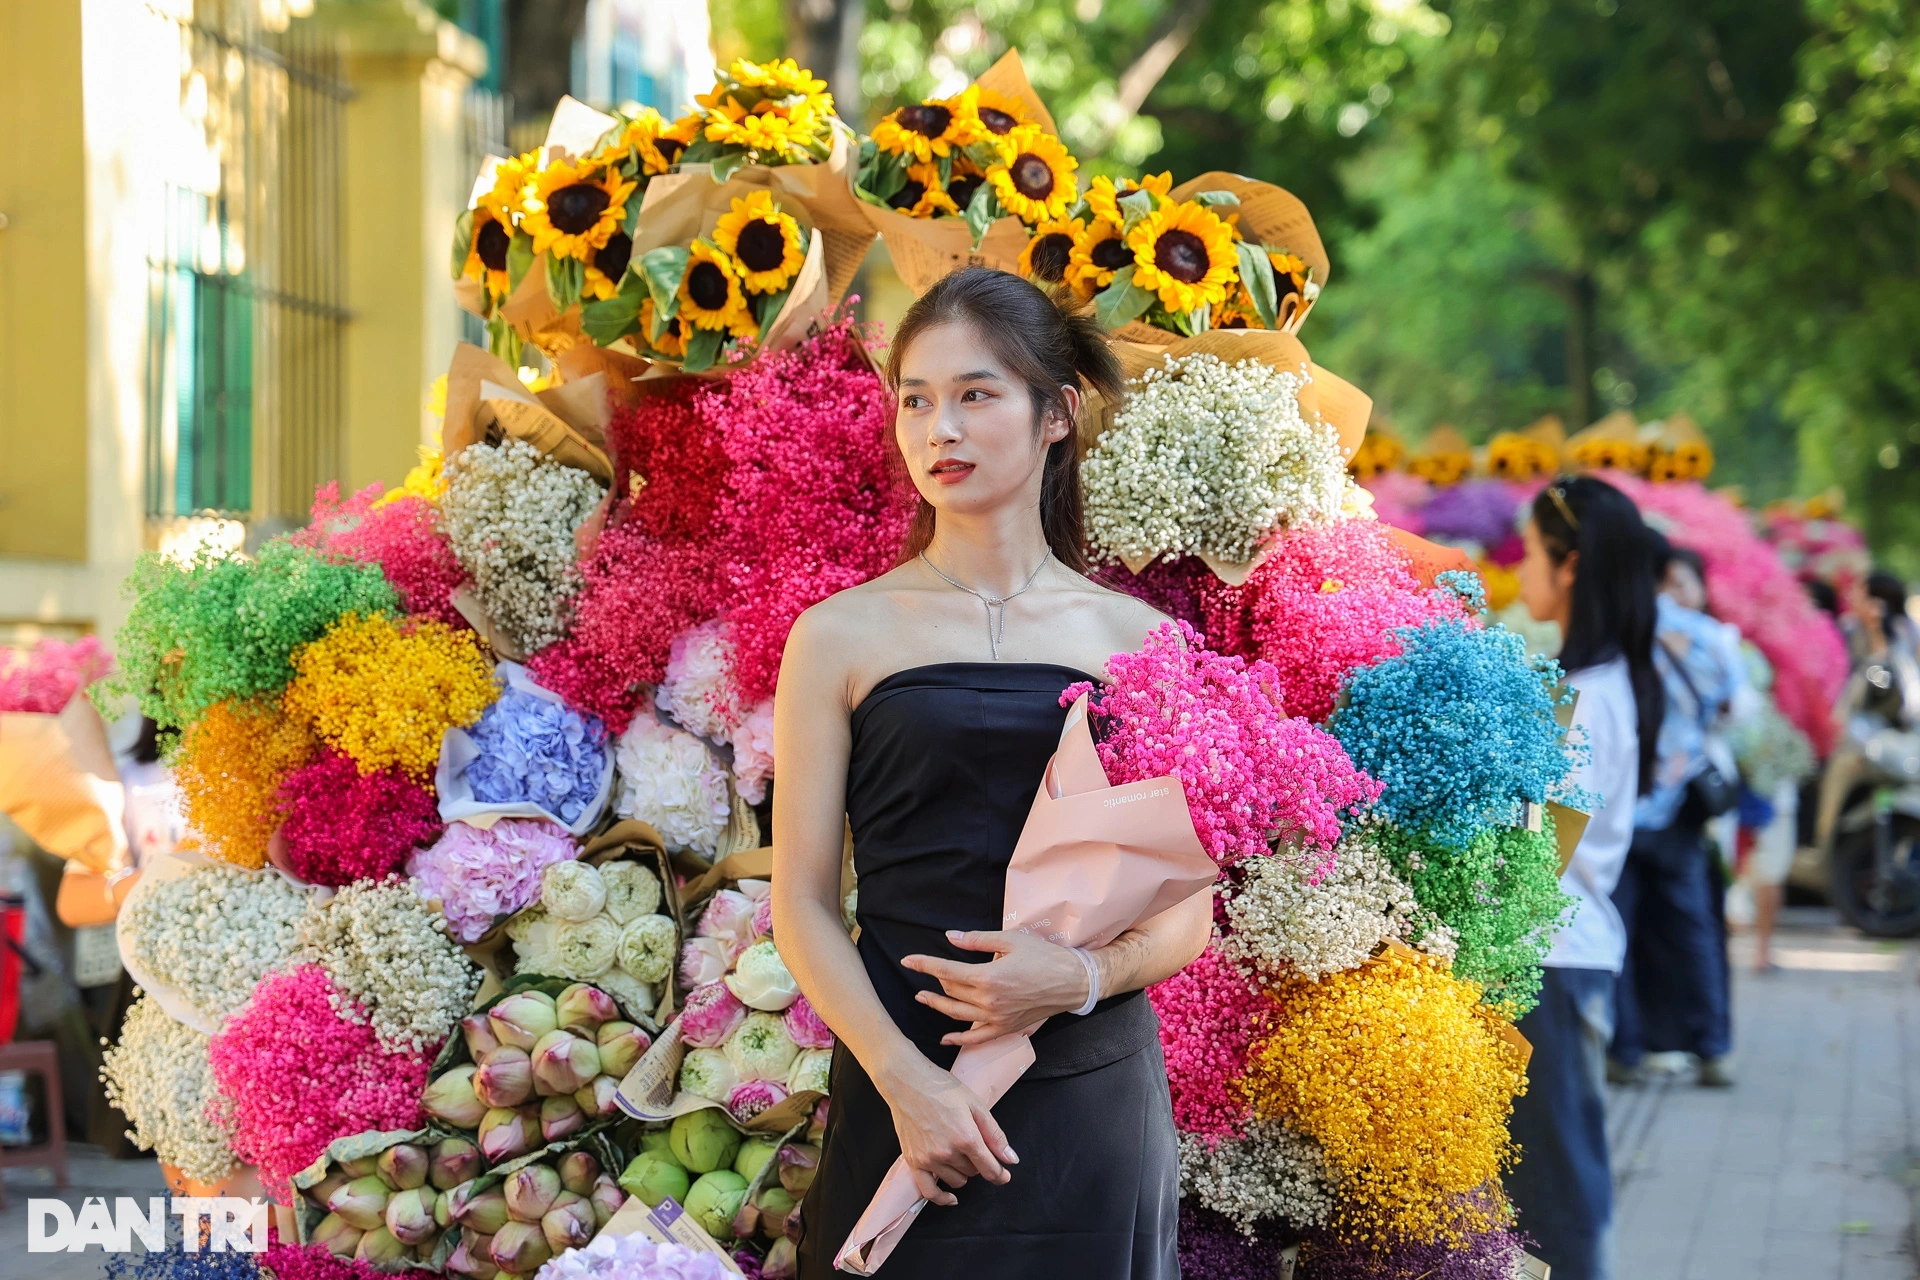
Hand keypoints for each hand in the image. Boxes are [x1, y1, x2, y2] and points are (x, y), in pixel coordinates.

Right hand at [872, 1054, 1016, 1204]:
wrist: (908, 1083)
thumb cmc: (942, 1089)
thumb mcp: (976, 1105)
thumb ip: (995, 1135)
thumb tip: (1010, 1159)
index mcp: (966, 1137)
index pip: (990, 1169)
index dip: (1000, 1174)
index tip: (1004, 1175)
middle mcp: (948, 1152)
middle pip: (974, 1172)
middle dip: (978, 1162)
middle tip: (972, 1143)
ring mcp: (929, 1159)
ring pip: (957, 1180)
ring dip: (962, 1171)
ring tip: (957, 1152)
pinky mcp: (914, 1162)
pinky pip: (929, 1191)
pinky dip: (942, 1198)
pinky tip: (951, 1197)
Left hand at [901, 929, 1091, 1047]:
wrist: (1072, 982)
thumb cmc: (1044, 957)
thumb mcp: (1011, 940)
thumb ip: (978, 940)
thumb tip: (951, 937)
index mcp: (988, 976)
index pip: (946, 970)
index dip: (924, 964)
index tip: (908, 960)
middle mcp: (989, 1001)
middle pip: (951, 991)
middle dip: (933, 979)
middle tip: (922, 970)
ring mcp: (996, 1018)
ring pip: (957, 1014)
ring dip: (937, 1006)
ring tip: (922, 998)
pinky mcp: (1006, 1028)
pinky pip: (977, 1038)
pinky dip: (959, 1040)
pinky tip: (945, 1038)